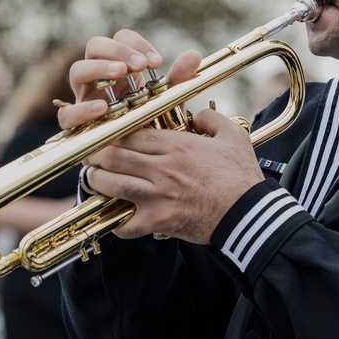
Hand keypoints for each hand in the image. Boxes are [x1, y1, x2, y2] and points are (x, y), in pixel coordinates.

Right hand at [58, 30, 200, 130]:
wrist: (134, 160)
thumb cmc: (149, 122)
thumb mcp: (166, 100)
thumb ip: (178, 79)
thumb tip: (195, 55)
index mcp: (119, 66)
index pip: (120, 38)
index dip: (135, 44)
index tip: (155, 62)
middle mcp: (97, 77)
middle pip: (95, 46)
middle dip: (116, 51)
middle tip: (139, 65)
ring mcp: (83, 97)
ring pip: (78, 70)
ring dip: (99, 68)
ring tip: (120, 73)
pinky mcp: (75, 123)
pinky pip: (68, 112)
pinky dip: (82, 108)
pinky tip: (101, 108)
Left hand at [81, 107, 264, 242]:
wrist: (249, 214)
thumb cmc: (242, 175)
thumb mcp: (233, 136)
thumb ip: (211, 119)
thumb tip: (196, 114)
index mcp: (177, 145)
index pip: (131, 132)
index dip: (112, 132)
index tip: (105, 133)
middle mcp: (163, 168)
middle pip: (114, 155)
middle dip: (95, 153)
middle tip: (89, 154)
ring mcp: (158, 196)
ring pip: (112, 184)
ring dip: (96, 181)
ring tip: (93, 178)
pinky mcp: (159, 221)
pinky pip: (125, 223)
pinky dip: (115, 221)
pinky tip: (114, 216)